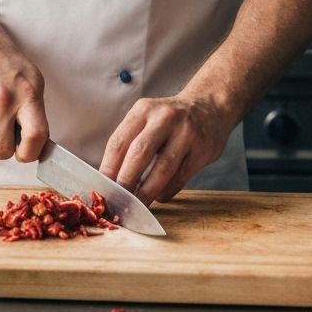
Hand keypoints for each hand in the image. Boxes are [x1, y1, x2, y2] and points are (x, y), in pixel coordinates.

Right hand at [0, 26, 48, 163]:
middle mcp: (4, 101)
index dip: (31, 153)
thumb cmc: (7, 62)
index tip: (27, 152)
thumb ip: (36, 111)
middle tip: (6, 134)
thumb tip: (37, 144)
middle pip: (2, 151)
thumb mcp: (33, 79)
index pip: (35, 137)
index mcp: (28, 94)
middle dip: (5, 148)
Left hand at [98, 94, 233, 204]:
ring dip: (147, 192)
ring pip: (162, 168)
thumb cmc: (168, 120)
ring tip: (138, 206)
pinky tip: (160, 196)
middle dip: (126, 182)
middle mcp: (164, 118)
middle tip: (118, 203)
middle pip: (139, 153)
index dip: (108, 169)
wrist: (209, 106)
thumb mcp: (147, 118)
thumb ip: (130, 143)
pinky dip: (167, 191)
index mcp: (143, 110)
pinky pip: (180, 177)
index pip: (119, 142)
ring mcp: (186, 133)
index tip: (102, 190)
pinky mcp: (202, 150)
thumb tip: (109, 180)